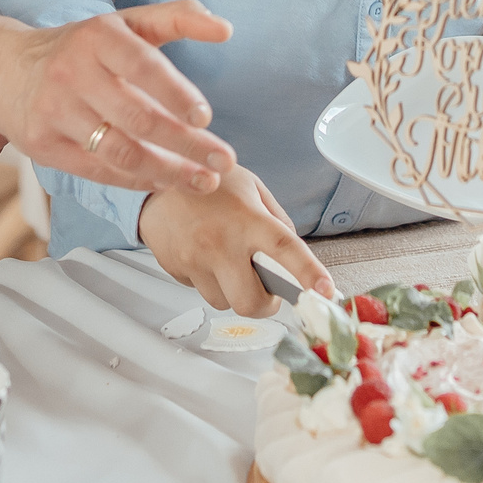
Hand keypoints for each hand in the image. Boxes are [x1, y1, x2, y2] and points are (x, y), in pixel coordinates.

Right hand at [0, 0, 236, 195]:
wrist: (5, 71)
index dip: (175, 93)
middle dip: (186, 144)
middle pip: (137, 118)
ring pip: (119, 151)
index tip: (206, 118)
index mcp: (97, 36)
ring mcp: (55, 112)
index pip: (142, 65)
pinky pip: (98, 170)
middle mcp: (72, 73)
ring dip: (168, 171)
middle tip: (223, 161)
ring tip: (203, 181)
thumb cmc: (80, 47)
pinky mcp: (44, 145)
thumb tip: (226, 28)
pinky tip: (166, 181)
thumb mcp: (123, 22)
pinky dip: (137, 180)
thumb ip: (176, 17)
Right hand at [139, 167, 333, 314]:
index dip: (308, 273)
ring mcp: (195, 259)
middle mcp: (221, 242)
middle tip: (267, 290)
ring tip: (228, 262)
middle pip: (250, 302)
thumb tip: (294, 257)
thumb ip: (276, 220)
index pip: (285, 250)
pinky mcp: (176, 268)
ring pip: (224, 302)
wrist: (156, 178)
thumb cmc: (210, 185)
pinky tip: (205, 256)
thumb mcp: (251, 188)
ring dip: (233, 291)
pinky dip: (210, 282)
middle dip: (264, 304)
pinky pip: (201, 291)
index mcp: (248, 219)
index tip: (326, 291)